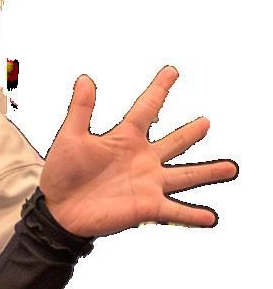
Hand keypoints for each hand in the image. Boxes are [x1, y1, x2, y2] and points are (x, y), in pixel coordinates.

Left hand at [38, 66, 238, 239]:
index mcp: (125, 138)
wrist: (57, 211)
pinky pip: (175, 211)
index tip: (172, 71)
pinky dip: (193, 215)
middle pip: (175, 142)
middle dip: (191, 133)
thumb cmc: (61, 175)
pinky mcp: (146, 207)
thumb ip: (81, 109)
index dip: (160, 88)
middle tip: (206, 123)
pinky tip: (211, 218)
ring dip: (209, 173)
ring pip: (185, 176)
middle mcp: (142, 159)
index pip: (147, 107)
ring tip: (232, 168)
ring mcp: (147, 183)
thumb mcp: (70, 137)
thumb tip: (85, 78)